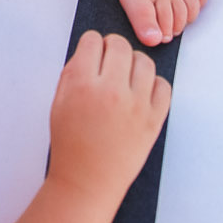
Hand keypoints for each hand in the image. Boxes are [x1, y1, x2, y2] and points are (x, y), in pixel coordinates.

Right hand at [47, 29, 170, 209]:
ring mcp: (136, 105)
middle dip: (112, 48)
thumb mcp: (59, 102)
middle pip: (120, 45)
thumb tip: (91, 50)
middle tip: (109, 60)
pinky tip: (141, 92)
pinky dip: (154, 85)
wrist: (87, 182)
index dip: (91, 44)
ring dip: (134, 63)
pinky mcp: (154, 120)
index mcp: (82, 85)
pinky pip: (163, 86)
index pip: (92, 41)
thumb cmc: (71, 145)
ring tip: (126, 76)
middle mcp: (110, 91)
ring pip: (144, 61)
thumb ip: (73, 72)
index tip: (93, 52)